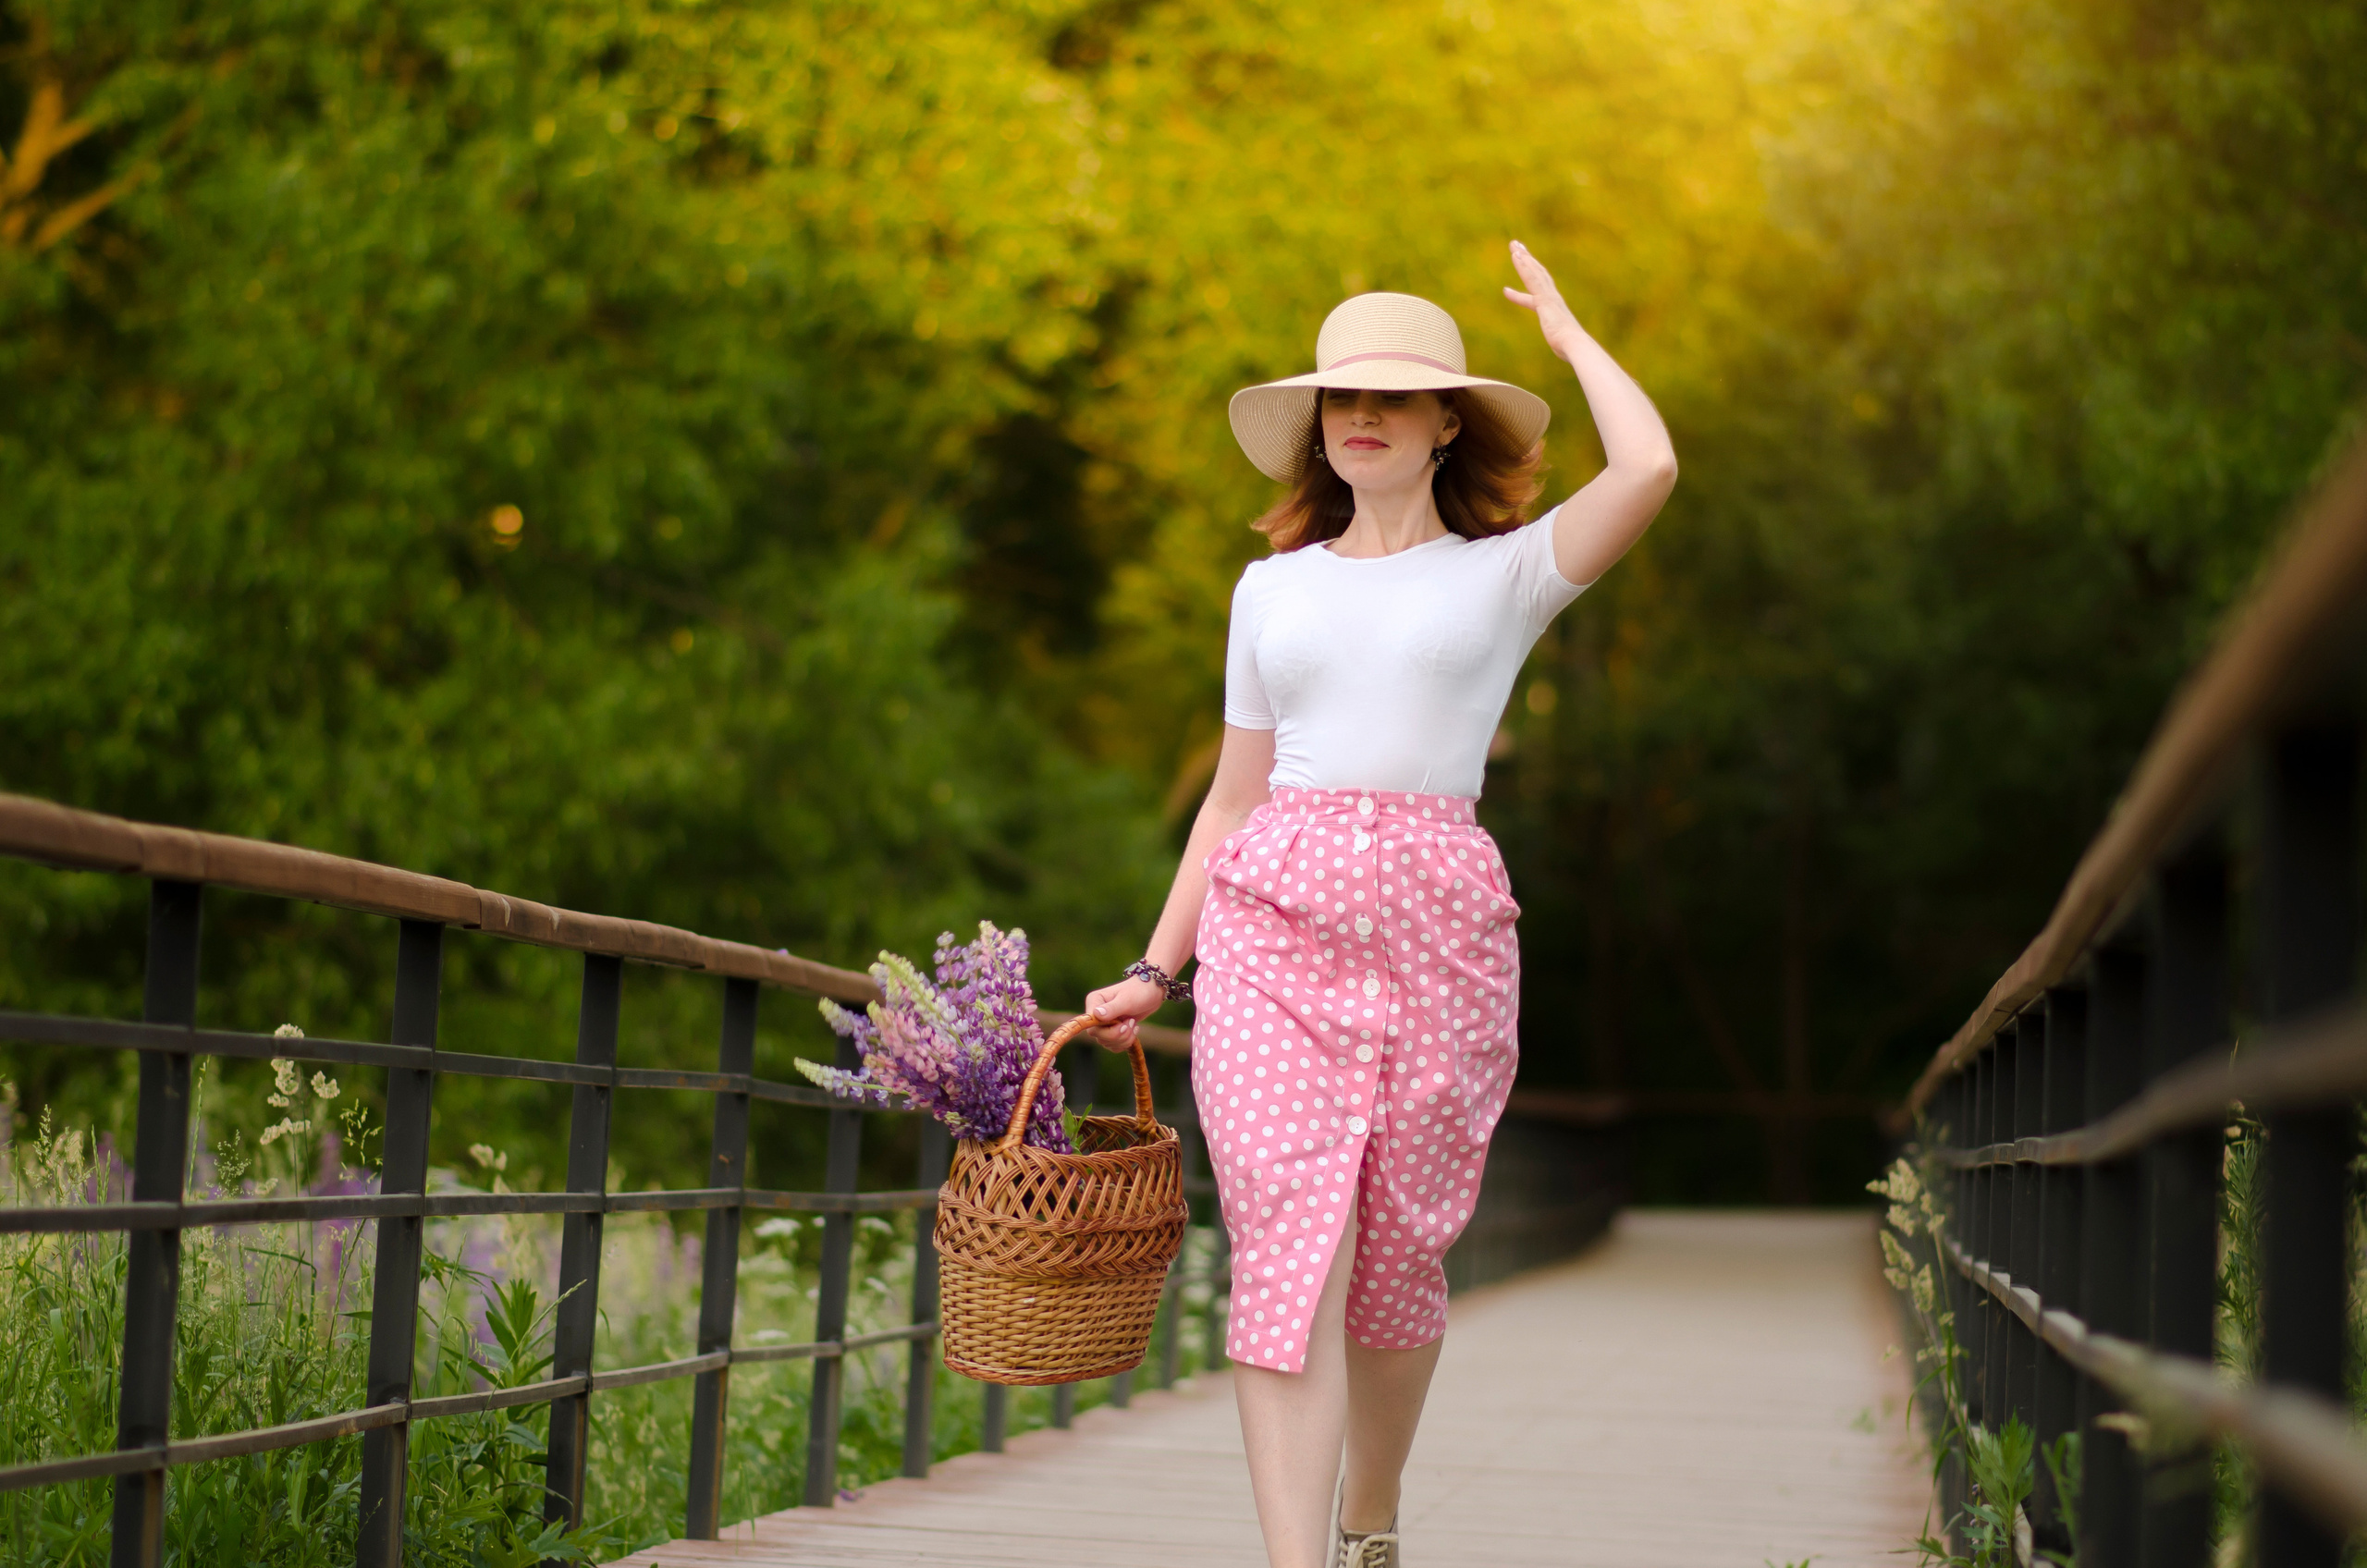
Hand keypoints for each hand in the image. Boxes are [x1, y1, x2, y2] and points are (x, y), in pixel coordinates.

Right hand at [1082, 975, 1167, 1052]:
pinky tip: (1134, 1030)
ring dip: (1124, 1038)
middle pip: (1099, 1036)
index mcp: (1094, 1001)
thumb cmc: (1139, 991)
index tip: (1124, 1024)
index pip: (1092, 1025)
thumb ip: (1112, 1008)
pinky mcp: (1111, 1030)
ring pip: (1106, 1042)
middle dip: (1119, 1035)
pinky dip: (1125, 1042)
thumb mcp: (1127, 1000)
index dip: (1108, 1031)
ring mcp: (1103, 1023)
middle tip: (1132, 1022)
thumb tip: (1095, 1014)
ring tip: (1134, 1024)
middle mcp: (1095, 1013)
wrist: (1151, 992)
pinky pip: (1113, 1045)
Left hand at [1502, 239, 1587, 362]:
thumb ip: (1564, 343)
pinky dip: (1524, 266)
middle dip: (1527, 260)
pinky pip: (1531, 278)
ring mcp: (1549, 296)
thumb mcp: (1563, 343)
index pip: (1541, 287)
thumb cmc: (1570, 348)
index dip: (1532, 276)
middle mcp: (1553, 297)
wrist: (1576, 345)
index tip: (1525, 267)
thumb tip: (1569, 351)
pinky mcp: (1544, 299)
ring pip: (1534, 271)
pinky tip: (1516, 256)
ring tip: (1514, 245)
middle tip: (1518, 247)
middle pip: (1538, 273)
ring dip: (1523, 257)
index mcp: (1555, 306)